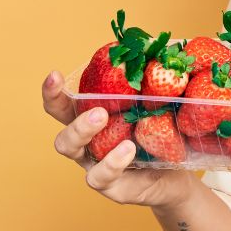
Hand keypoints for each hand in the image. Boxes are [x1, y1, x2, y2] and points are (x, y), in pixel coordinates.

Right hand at [42, 70, 193, 209]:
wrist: (178, 175)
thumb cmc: (163, 136)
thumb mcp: (160, 107)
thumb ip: (156, 81)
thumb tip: (167, 44)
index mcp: (93, 121)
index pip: (63, 107)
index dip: (52, 93)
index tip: (53, 75)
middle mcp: (88, 145)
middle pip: (62, 132)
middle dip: (73, 118)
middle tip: (98, 109)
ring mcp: (95, 166)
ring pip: (71, 151)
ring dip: (83, 133)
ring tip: (104, 119)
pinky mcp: (112, 187)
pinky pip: (100, 177)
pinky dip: (111, 162)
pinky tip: (128, 149)